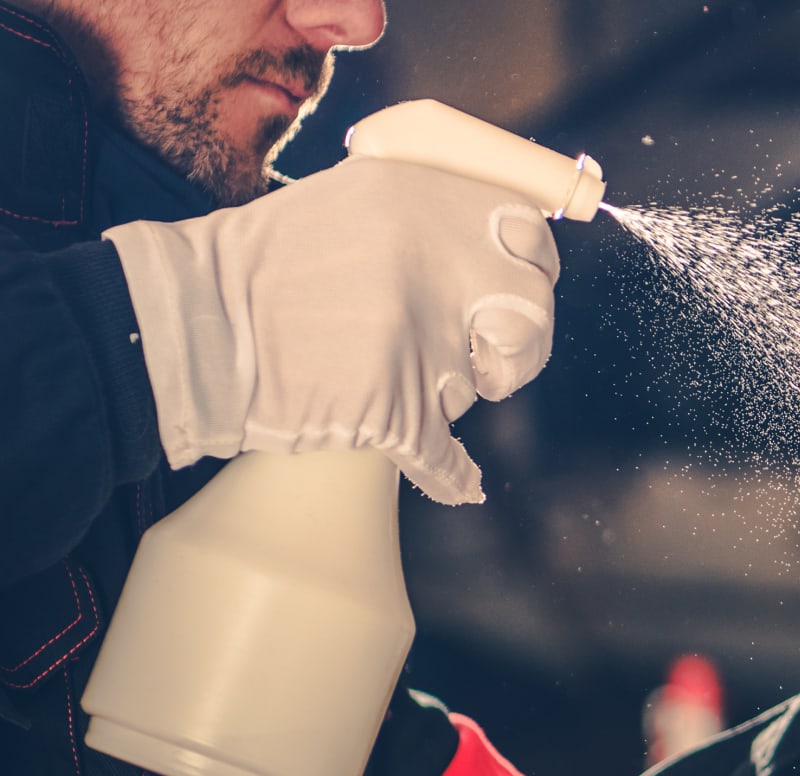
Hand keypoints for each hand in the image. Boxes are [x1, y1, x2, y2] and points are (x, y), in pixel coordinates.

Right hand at [103, 155, 559, 506]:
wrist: (196, 329)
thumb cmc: (261, 272)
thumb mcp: (347, 202)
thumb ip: (423, 217)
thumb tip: (499, 240)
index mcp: (415, 198)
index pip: (525, 229)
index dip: (531, 266)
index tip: (514, 285)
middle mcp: (426, 261)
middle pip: (530, 310)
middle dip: (520, 343)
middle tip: (491, 357)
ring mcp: (413, 337)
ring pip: (476, 384)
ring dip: (449, 395)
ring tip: (396, 382)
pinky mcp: (393, 407)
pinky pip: (447, 458)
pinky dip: (453, 476)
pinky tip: (461, 482)